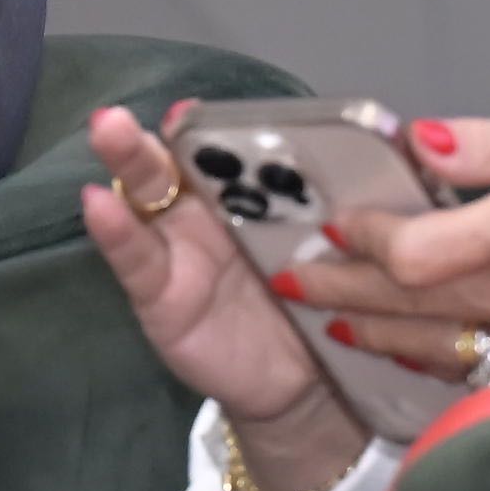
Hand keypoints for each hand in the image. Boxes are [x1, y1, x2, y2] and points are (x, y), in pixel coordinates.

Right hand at [82, 103, 366, 490]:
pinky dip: (117, 232)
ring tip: (108, 129)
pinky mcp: (160, 294)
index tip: (197, 109)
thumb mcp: (332, 245)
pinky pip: (137, 259)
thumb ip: (335, 202)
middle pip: (172, 162)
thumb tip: (390, 144)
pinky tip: (99, 205)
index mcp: (246, 192)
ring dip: (125, 159)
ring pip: (144, 195)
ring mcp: (176, 249)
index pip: (221, 147)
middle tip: (128, 108)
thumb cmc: (317, 301)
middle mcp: (203, 212)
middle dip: (149, 132)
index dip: (206, 124)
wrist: (301, 382)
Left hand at [295, 96, 489, 377]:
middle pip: (416, 307)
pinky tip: (424, 350)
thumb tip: (419, 144)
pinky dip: (452, 359)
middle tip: (299, 283)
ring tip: (342, 319)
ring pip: (451, 347)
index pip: (413, 252)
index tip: (336, 222)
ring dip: (388, 334)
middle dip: (347, 293)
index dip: (363, 240)